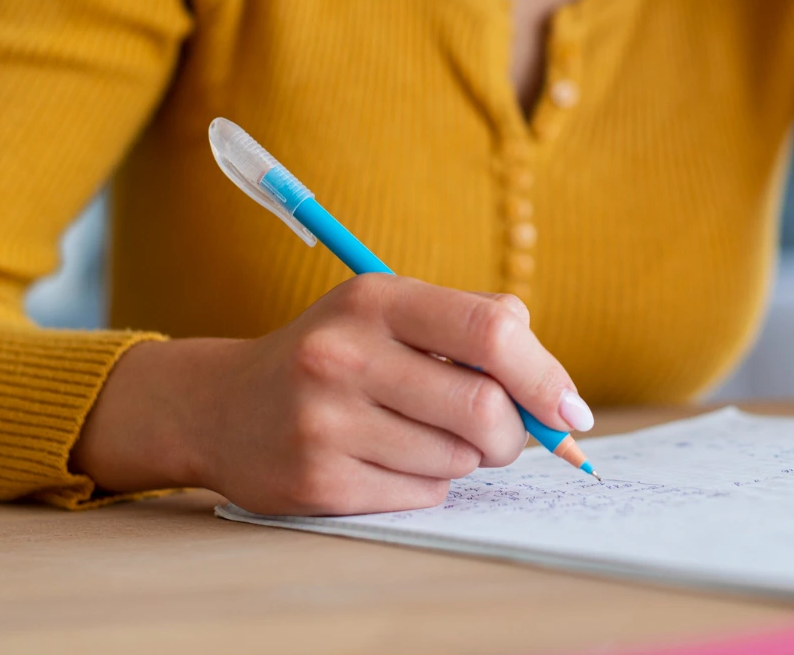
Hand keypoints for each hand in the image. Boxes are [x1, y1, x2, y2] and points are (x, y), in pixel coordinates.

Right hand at [70, 275, 592, 514]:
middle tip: (505, 436)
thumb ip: (477, 328)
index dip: (545, 376)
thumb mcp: (393, 311)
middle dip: (514, 434)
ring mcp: (325, 421)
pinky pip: (420, 494)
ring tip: (423, 434)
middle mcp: (344, 354)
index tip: (571, 411)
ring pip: (457, 459)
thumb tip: (559, 396)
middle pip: (484, 410)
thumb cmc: (338, 354)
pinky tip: (389, 459)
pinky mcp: (317, 481)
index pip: (491, 331)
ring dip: (465, 457)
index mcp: (376, 299)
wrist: (221, 406)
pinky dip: (427, 483)